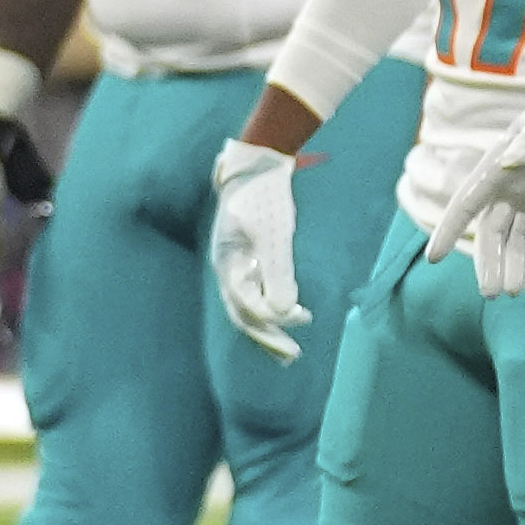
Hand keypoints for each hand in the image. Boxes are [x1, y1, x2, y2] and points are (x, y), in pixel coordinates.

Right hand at [208, 137, 304, 361]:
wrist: (254, 168)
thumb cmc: (263, 200)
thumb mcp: (273, 236)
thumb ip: (278, 273)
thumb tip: (284, 311)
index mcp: (228, 265)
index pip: (246, 307)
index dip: (270, 324)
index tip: (298, 329)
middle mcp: (227, 269)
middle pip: (242, 313)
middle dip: (266, 337)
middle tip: (292, 356)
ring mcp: (234, 264)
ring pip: (247, 305)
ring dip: (268, 326)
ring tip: (289, 345)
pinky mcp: (245, 258)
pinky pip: (253, 292)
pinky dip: (268, 307)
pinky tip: (285, 311)